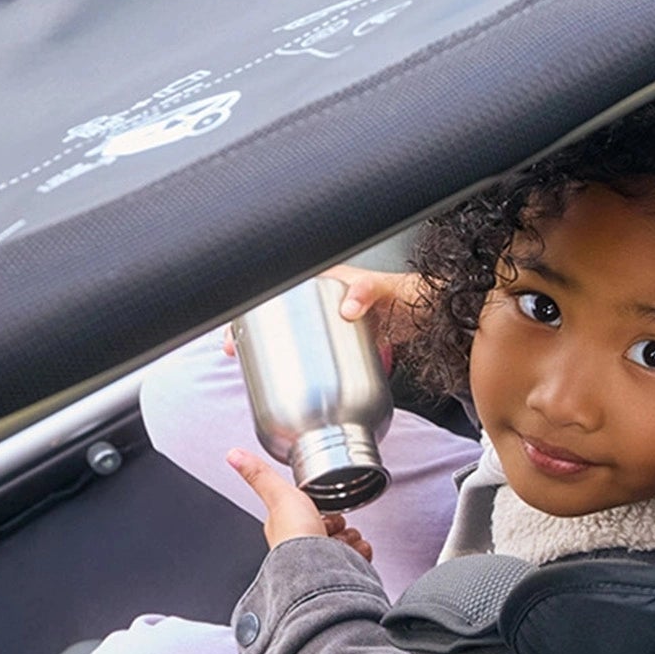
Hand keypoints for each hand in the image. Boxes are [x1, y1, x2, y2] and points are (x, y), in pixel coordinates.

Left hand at [224, 448, 371, 559]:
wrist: (316, 569)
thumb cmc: (295, 537)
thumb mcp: (278, 494)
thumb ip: (259, 475)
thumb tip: (233, 455)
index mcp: (286, 529)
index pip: (307, 513)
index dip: (316, 507)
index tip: (317, 506)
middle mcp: (302, 549)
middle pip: (330, 526)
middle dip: (336, 524)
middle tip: (328, 526)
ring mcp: (323, 562)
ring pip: (346, 540)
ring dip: (349, 538)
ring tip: (340, 542)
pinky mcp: (342, 572)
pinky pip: (359, 555)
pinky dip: (359, 552)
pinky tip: (351, 553)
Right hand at [225, 263, 424, 354]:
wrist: (422, 316)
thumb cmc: (402, 294)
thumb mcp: (382, 288)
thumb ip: (366, 292)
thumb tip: (346, 308)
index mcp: (323, 281)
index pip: (277, 289)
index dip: (252, 305)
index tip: (237, 325)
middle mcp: (319, 299)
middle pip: (273, 311)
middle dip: (247, 326)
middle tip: (232, 346)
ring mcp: (325, 320)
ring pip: (285, 330)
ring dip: (263, 343)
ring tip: (244, 360)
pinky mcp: (334, 339)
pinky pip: (306, 346)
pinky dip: (290, 357)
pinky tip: (278, 372)